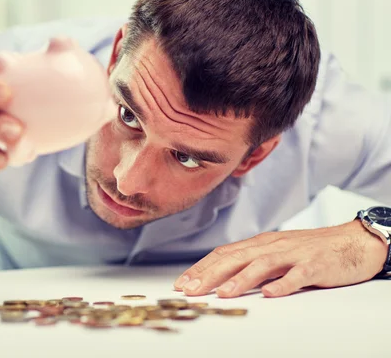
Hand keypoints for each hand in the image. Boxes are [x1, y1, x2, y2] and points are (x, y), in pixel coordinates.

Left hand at [173, 220, 387, 297]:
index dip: (201, 268)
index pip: (224, 254)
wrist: (352, 241)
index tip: (182, 283)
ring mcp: (294, 254)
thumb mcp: (276, 252)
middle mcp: (272, 245)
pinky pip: (298, 275)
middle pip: (235, 258)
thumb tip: (222, 277)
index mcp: (260, 243)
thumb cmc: (311, 250)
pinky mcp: (316, 264)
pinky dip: (283, 284)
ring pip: (262, 265)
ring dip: (240, 280)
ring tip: (222, 294)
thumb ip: (252, 262)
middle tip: (191, 290)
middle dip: (210, 275)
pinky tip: (270, 295)